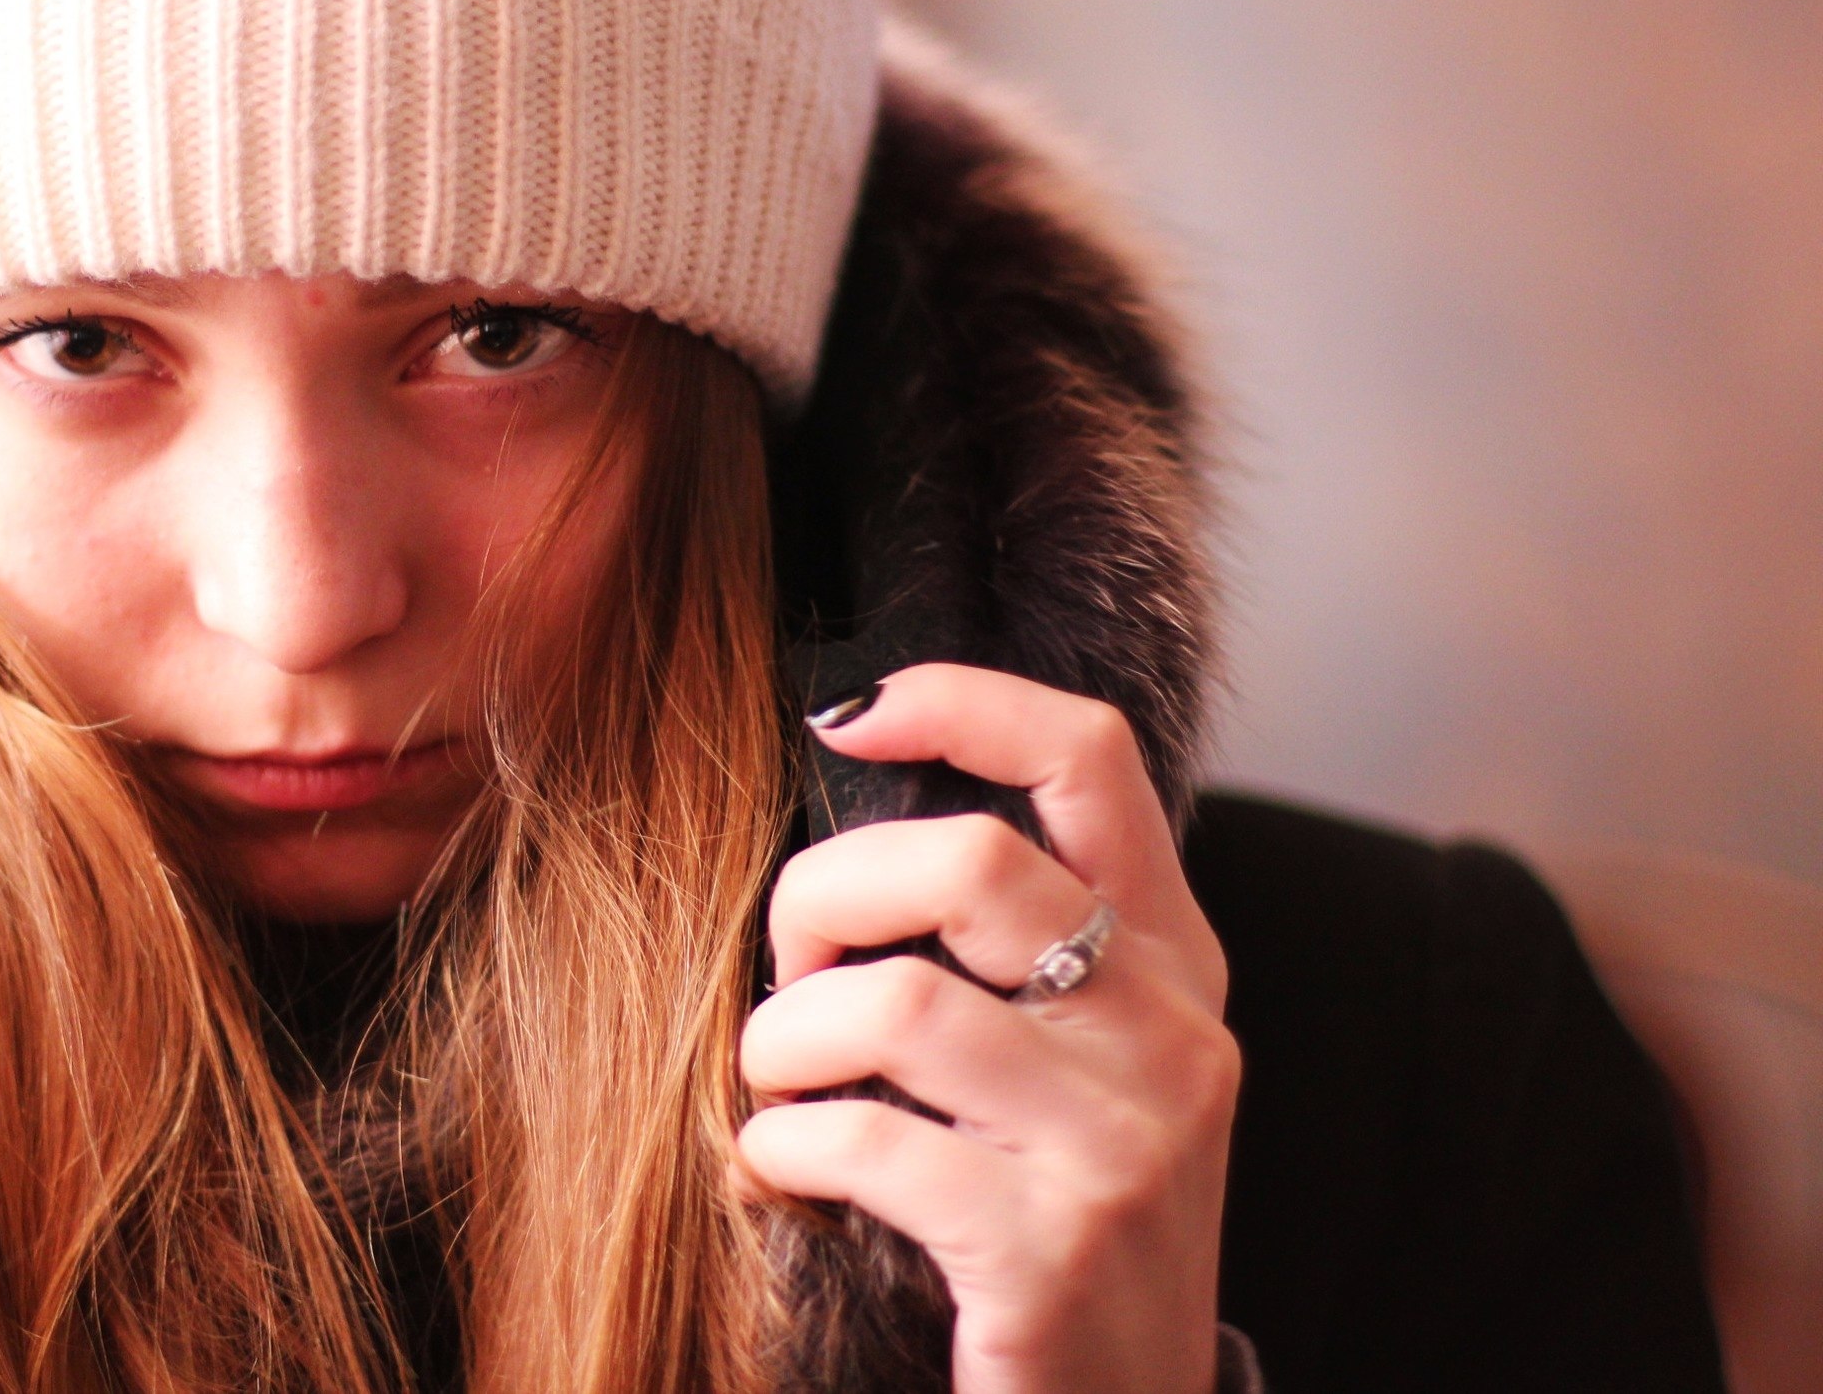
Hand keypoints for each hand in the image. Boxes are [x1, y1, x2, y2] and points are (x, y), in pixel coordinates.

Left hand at [737, 664, 1237, 1393]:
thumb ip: (1012, 949)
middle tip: (792, 970)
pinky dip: (782, 1144)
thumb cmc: (1058, 1212)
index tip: (849, 715)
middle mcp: (1170, 1034)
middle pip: (969, 861)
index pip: (1094, 758)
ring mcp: (1126, 1143)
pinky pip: (865, 1141)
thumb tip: (856, 823)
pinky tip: (782, 1166)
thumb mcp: (1077, 1061)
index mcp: (1173, 960)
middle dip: (826, 895)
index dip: (964, 701)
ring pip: (897, 1003)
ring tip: (777, 1082)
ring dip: (784, 1039)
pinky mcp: (1053, 1248)